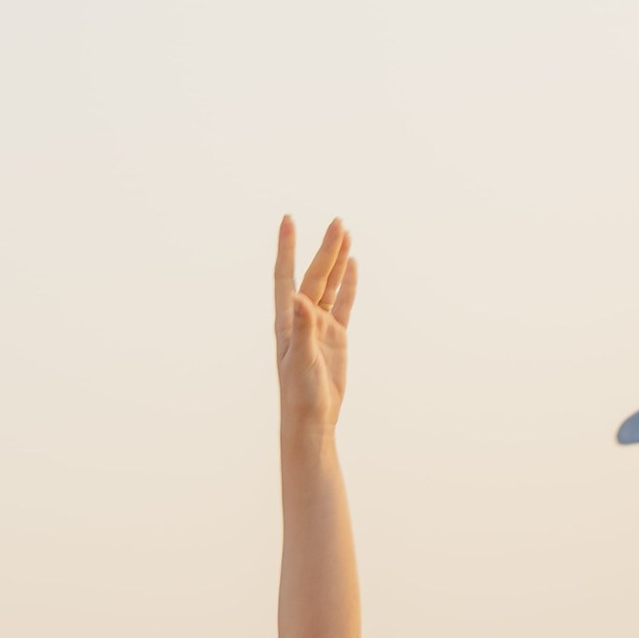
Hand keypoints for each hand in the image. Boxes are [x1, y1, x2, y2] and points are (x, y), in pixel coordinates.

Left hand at [275, 215, 356, 434]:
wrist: (311, 417)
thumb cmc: (300, 393)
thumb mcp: (302, 359)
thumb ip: (303, 327)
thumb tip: (300, 297)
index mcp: (288, 319)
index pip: (286, 275)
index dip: (287, 247)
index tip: (288, 220)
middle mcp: (302, 317)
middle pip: (315, 275)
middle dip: (325, 248)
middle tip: (337, 221)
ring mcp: (320, 325)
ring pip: (329, 285)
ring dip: (336, 260)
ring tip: (345, 233)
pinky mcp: (336, 337)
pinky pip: (342, 303)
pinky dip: (347, 284)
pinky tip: (352, 265)